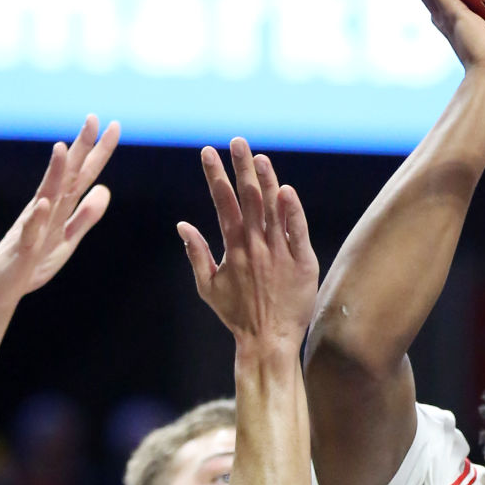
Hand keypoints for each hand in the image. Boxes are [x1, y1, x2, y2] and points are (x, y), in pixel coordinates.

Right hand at [0, 115, 118, 312]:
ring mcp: (34, 227)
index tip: (113, 126)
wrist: (1, 287)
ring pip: (47, 196)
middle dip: (81, 148)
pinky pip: (31, 232)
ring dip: (55, 173)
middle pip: (68, 176)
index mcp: (59, 208)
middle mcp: (46, 210)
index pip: (83, 175)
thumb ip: (85, 216)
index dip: (99, 153)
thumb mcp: (68, 239)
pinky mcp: (24, 248)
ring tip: (63, 148)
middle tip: (93, 118)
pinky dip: (37, 218)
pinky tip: (44, 204)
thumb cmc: (33, 262)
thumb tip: (105, 190)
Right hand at [178, 139, 317, 351]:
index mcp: (233, 249)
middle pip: (249, 199)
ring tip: (259, 158)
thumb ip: (196, 254)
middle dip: (241, 168)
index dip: (215, 176)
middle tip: (236, 142)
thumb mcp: (208, 287)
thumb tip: (182, 225)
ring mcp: (280, 253)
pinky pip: (298, 232)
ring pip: (273, 210)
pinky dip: (292, 211)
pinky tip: (286, 190)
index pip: (223, 204)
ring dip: (266, 181)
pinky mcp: (303, 263)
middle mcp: (256, 246)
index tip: (208, 152)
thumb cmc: (238, 316)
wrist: (269, 342)